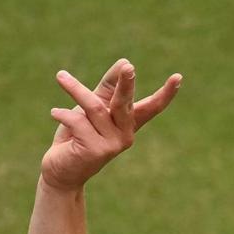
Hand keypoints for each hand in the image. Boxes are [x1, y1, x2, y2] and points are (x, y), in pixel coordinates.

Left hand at [41, 57, 180, 192]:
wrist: (60, 171)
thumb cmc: (77, 136)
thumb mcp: (92, 108)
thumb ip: (107, 88)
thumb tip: (124, 62)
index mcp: (128, 123)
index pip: (152, 107)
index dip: (166, 94)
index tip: (178, 77)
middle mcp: (125, 134)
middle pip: (125, 103)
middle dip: (126, 85)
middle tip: (128, 66)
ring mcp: (112, 145)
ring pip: (94, 107)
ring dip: (76, 90)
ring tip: (61, 77)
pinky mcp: (95, 151)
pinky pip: (78, 122)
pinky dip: (63, 114)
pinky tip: (55, 113)